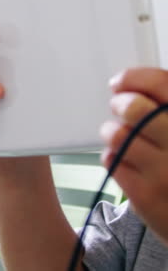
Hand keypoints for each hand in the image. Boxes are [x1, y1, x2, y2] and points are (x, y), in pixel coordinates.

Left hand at [100, 67, 167, 244]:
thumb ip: (163, 107)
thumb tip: (125, 84)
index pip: (161, 84)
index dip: (134, 77)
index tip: (119, 82)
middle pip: (134, 108)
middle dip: (119, 104)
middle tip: (119, 107)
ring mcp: (165, 173)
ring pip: (118, 134)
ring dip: (113, 132)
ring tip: (121, 137)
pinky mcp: (146, 196)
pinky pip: (111, 160)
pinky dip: (113, 156)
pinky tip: (127, 160)